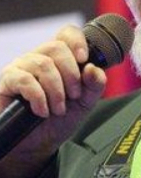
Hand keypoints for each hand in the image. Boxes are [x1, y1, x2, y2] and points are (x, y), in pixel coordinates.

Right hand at [0, 25, 106, 177]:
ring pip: (43, 64)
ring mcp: (22, 67)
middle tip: (74, 96)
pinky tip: (43, 111)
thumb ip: (94, 85)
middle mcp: (40, 57)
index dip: (77, 41)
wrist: (37, 144)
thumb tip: (92, 68)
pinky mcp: (8, 80)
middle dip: (71, 74)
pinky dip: (39, 97)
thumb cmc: (60, 119)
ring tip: (59, 109)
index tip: (84, 59)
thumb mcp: (85, 102)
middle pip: (57, 48)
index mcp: (61, 58)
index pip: (67, 33)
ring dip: (56, 90)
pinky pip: (25, 80)